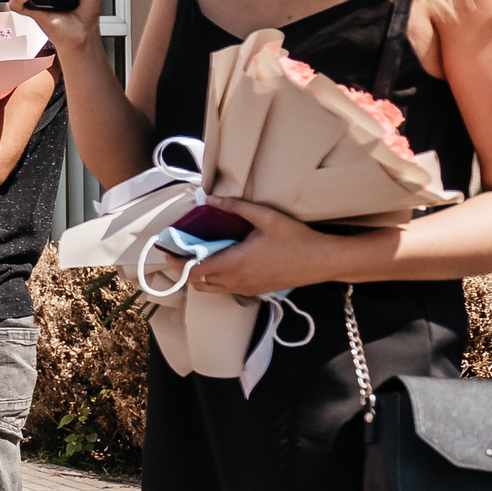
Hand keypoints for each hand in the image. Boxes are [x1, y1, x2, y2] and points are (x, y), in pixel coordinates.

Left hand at [183, 198, 346, 296]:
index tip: (168, 252)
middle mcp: (236, 281)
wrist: (323, 260)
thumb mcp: (266, 217)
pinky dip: (215, 280)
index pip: (193, 271)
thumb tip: (209, 198)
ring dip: (199, 277)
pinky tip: (221, 263)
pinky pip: (226, 290)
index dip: (177, 263)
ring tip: (197, 257)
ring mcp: (246, 289)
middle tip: (180, 254)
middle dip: (184, 271)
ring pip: (211, 289)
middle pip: (197, 284)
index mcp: (234, 264)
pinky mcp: (256, 291)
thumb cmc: (296, 239)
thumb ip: (235, 207)